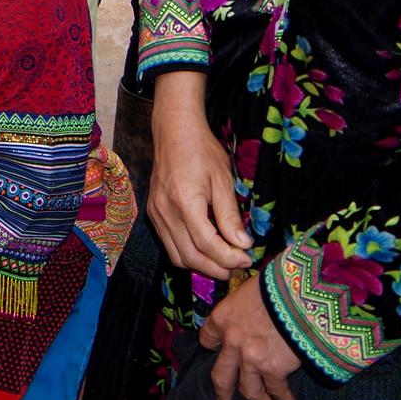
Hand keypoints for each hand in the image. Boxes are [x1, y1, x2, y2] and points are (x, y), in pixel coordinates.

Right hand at [147, 97, 254, 278]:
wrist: (174, 132)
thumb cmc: (202, 151)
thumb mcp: (223, 181)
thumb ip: (230, 216)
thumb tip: (243, 245)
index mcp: (184, 203)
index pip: (207, 244)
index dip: (229, 257)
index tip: (247, 258)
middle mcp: (165, 212)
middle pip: (190, 256)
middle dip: (216, 267)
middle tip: (238, 266)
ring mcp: (156, 214)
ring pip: (176, 255)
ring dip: (201, 265)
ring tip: (223, 263)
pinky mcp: (153, 213)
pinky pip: (169, 244)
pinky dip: (187, 254)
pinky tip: (205, 250)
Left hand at [201, 277, 300, 399]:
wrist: (302, 294)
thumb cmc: (278, 284)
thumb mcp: (251, 288)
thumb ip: (245, 305)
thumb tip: (254, 308)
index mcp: (222, 318)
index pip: (207, 338)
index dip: (212, 346)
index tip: (216, 353)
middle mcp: (231, 342)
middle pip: (220, 377)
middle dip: (222, 397)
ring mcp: (250, 359)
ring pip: (248, 391)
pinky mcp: (273, 369)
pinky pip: (276, 390)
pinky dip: (282, 398)